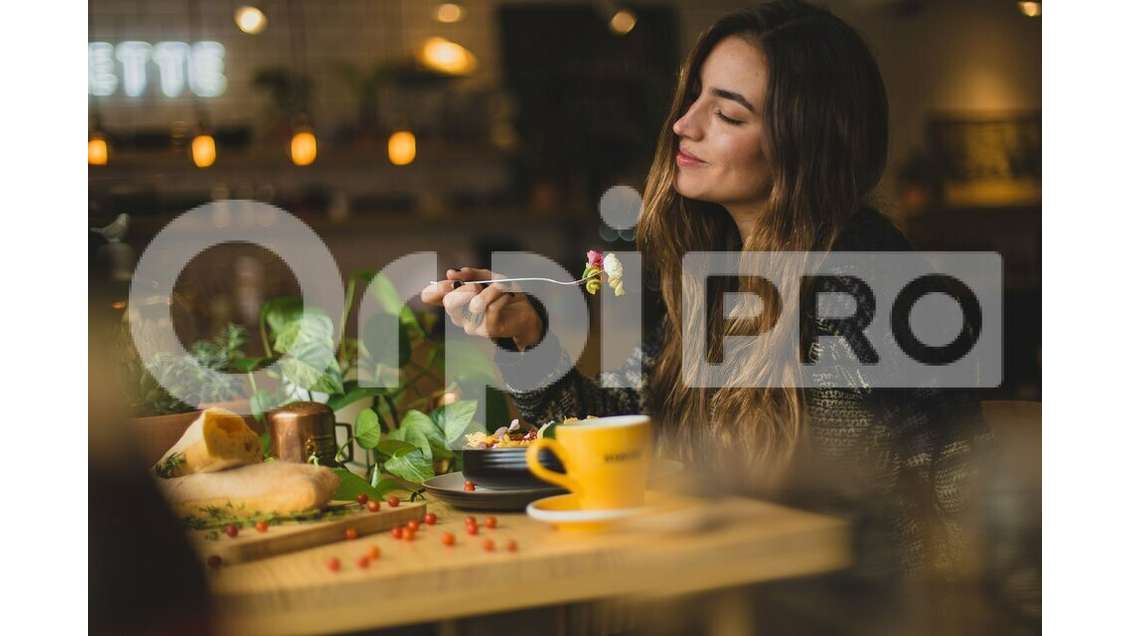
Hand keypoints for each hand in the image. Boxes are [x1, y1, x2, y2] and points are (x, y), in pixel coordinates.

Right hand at [419, 267, 543, 349]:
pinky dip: (502, 297)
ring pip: (475, 304)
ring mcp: (472, 325)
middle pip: (449, 302)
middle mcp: (459, 315)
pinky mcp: (487, 330)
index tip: (451, 280)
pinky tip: (507, 297)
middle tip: (477, 285)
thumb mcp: (488, 277)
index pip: (430, 297)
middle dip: (466, 289)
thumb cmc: (503, 294)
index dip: (434, 289)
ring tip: (500, 288)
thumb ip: (470, 274)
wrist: (525, 312)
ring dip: (491, 291)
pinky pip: (492, 309)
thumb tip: (451, 273)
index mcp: (455, 300)